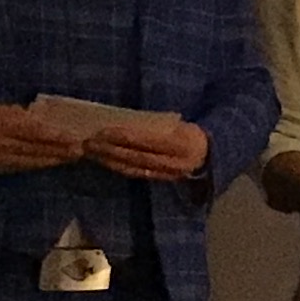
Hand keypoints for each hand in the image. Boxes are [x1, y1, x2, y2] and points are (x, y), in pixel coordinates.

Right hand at [0, 104, 85, 173]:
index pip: (30, 130)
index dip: (52, 135)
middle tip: (79, 149)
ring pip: (28, 159)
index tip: (71, 137)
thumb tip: (48, 121)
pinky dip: (39, 164)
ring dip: (52, 159)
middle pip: (32, 147)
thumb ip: (21, 116)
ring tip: (71, 157)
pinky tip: (53, 163)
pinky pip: (20, 167)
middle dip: (57, 149)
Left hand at [88, 121, 211, 181]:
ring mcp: (167, 174)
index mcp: (181, 144)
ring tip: (92, 151)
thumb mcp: (178, 125)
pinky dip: (118, 167)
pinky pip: (135, 174)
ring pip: (133, 168)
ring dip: (109, 160)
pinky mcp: (160, 179)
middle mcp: (175, 162)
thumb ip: (156, 125)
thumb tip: (124, 121)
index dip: (125, 137)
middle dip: (111, 149)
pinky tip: (104, 160)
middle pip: (137, 157)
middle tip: (90, 142)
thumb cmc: (189, 133)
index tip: (104, 130)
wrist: (209, 155)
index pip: (147, 141)